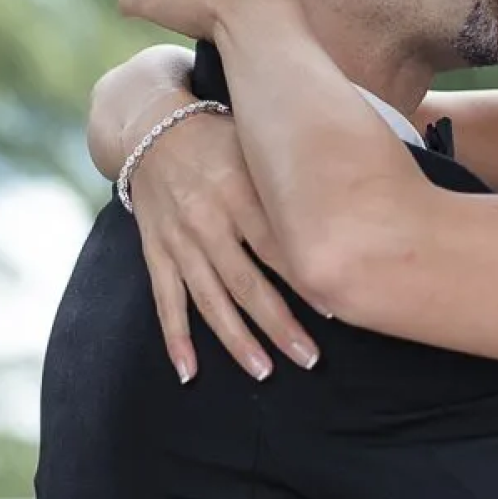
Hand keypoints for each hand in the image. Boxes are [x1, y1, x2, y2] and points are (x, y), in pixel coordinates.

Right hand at [126, 107, 319, 382]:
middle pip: (247, 282)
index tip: (336, 307)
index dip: (305, 278)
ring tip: (263, 372)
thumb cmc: (221, 137)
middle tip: (309, 359)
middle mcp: (208, 219)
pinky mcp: (156, 252)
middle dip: (278, 324)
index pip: (277, 245)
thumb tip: (346, 210)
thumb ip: (290, 179)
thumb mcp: (256, 146)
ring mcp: (179, 240)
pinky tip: (189, 371)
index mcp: (239, 190)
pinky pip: (166, 301)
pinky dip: (176, 339)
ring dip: (237, 339)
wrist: (151, 126)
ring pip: (210, 300)